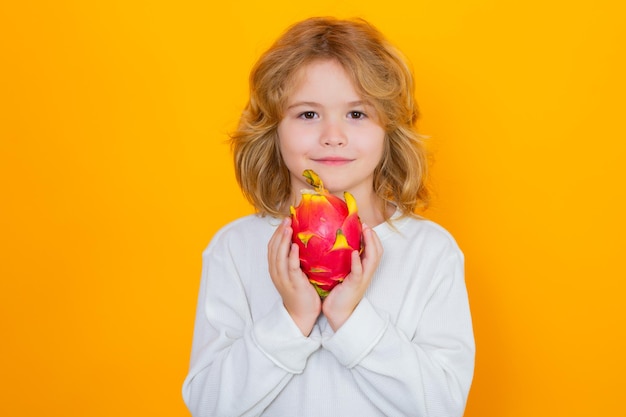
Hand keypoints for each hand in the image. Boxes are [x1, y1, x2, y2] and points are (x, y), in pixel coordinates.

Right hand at [267, 217, 321, 335]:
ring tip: (288, 228)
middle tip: (286, 219)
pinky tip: (295, 246)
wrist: (301, 314)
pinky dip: (292, 256)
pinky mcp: (294, 283)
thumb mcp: (295, 275)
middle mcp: (276, 272)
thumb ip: (296, 260)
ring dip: (283, 240)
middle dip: (279, 233)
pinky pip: (291, 268)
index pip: (272, 247)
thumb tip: (304, 243)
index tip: (284, 221)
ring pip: (279, 256)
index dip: (276, 233)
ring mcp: (283, 278)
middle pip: (274, 248)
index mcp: (275, 269)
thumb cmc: (301, 293)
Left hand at [322, 224, 382, 330]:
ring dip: (370, 244)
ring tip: (365, 232)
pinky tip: (355, 253)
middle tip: (366, 224)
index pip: (375, 250)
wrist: (338, 313)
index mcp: (364, 269)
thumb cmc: (338, 292)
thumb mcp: (342, 273)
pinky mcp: (355, 284)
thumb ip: (342, 260)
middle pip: (378, 251)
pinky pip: (359, 271)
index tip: (364, 224)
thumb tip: (333, 244)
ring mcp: (362, 278)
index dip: (372, 237)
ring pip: (372, 259)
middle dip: (373, 236)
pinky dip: (358, 262)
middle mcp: (366, 272)